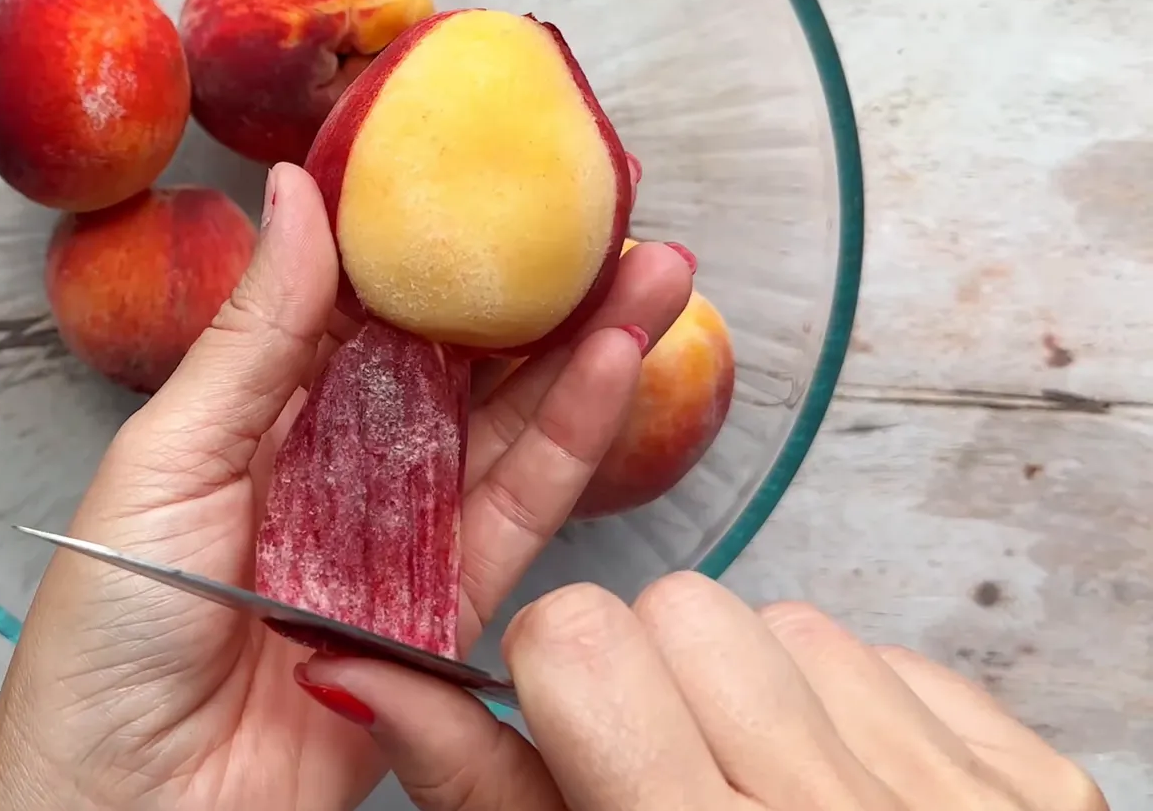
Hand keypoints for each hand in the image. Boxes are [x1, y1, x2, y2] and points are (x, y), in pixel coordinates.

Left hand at [0, 163, 693, 810]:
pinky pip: (516, 519)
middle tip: (617, 209)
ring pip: (505, 430)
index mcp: (259, 415)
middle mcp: (338, 470)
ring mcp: (394, 541)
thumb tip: (298, 191)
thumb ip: (253, 335)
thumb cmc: (104, 634)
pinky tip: (615, 370)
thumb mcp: (168, 456)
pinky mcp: (441, 618)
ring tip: (655, 272)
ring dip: (583, 351)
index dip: (431, 238)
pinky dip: (571, 444)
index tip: (500, 167)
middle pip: (455, 363)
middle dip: (537, 288)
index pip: (362, 307)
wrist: (119, 802)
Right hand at [303, 573, 1107, 809]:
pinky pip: (899, 658)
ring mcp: (963, 805)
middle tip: (664, 778)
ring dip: (754, 688)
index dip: (554, 676)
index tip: (570, 731)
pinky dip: (853, 709)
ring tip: (756, 795)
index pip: (579, 638)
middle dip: (650, 672)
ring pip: (792, 619)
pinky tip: (841, 799)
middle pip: (682, 610)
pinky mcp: (1041, 788)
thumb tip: (360, 670)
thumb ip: (479, 793)